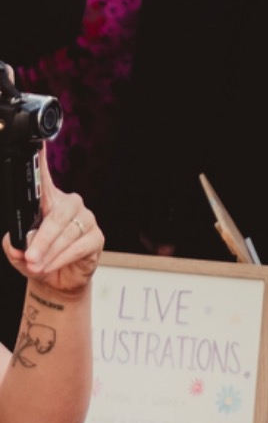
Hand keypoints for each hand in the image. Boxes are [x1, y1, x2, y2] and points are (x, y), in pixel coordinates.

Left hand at [1, 150, 102, 298]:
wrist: (57, 281)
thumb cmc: (38, 260)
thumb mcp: (17, 252)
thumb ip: (15, 243)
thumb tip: (24, 241)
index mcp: (48, 202)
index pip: (43, 178)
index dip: (41, 159)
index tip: (38, 142)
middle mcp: (69, 205)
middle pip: (57, 215)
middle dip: (42, 239)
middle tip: (29, 256)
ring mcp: (85, 220)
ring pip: (66, 233)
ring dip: (49, 253)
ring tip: (36, 265)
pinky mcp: (96, 237)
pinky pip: (78, 246)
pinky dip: (62, 258)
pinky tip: (52, 265)